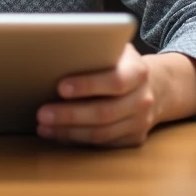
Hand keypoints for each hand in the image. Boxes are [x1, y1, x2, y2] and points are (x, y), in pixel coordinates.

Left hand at [36, 44, 155, 147]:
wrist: (153, 86)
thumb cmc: (121, 64)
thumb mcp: (115, 50)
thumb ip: (95, 52)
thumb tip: (56, 56)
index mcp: (138, 72)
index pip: (114, 81)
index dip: (87, 85)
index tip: (60, 88)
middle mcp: (142, 99)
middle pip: (104, 112)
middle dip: (69, 115)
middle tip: (42, 113)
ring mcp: (140, 122)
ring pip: (101, 133)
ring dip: (69, 132)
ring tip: (43, 126)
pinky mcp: (133, 139)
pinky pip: (103, 144)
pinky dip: (77, 140)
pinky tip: (58, 134)